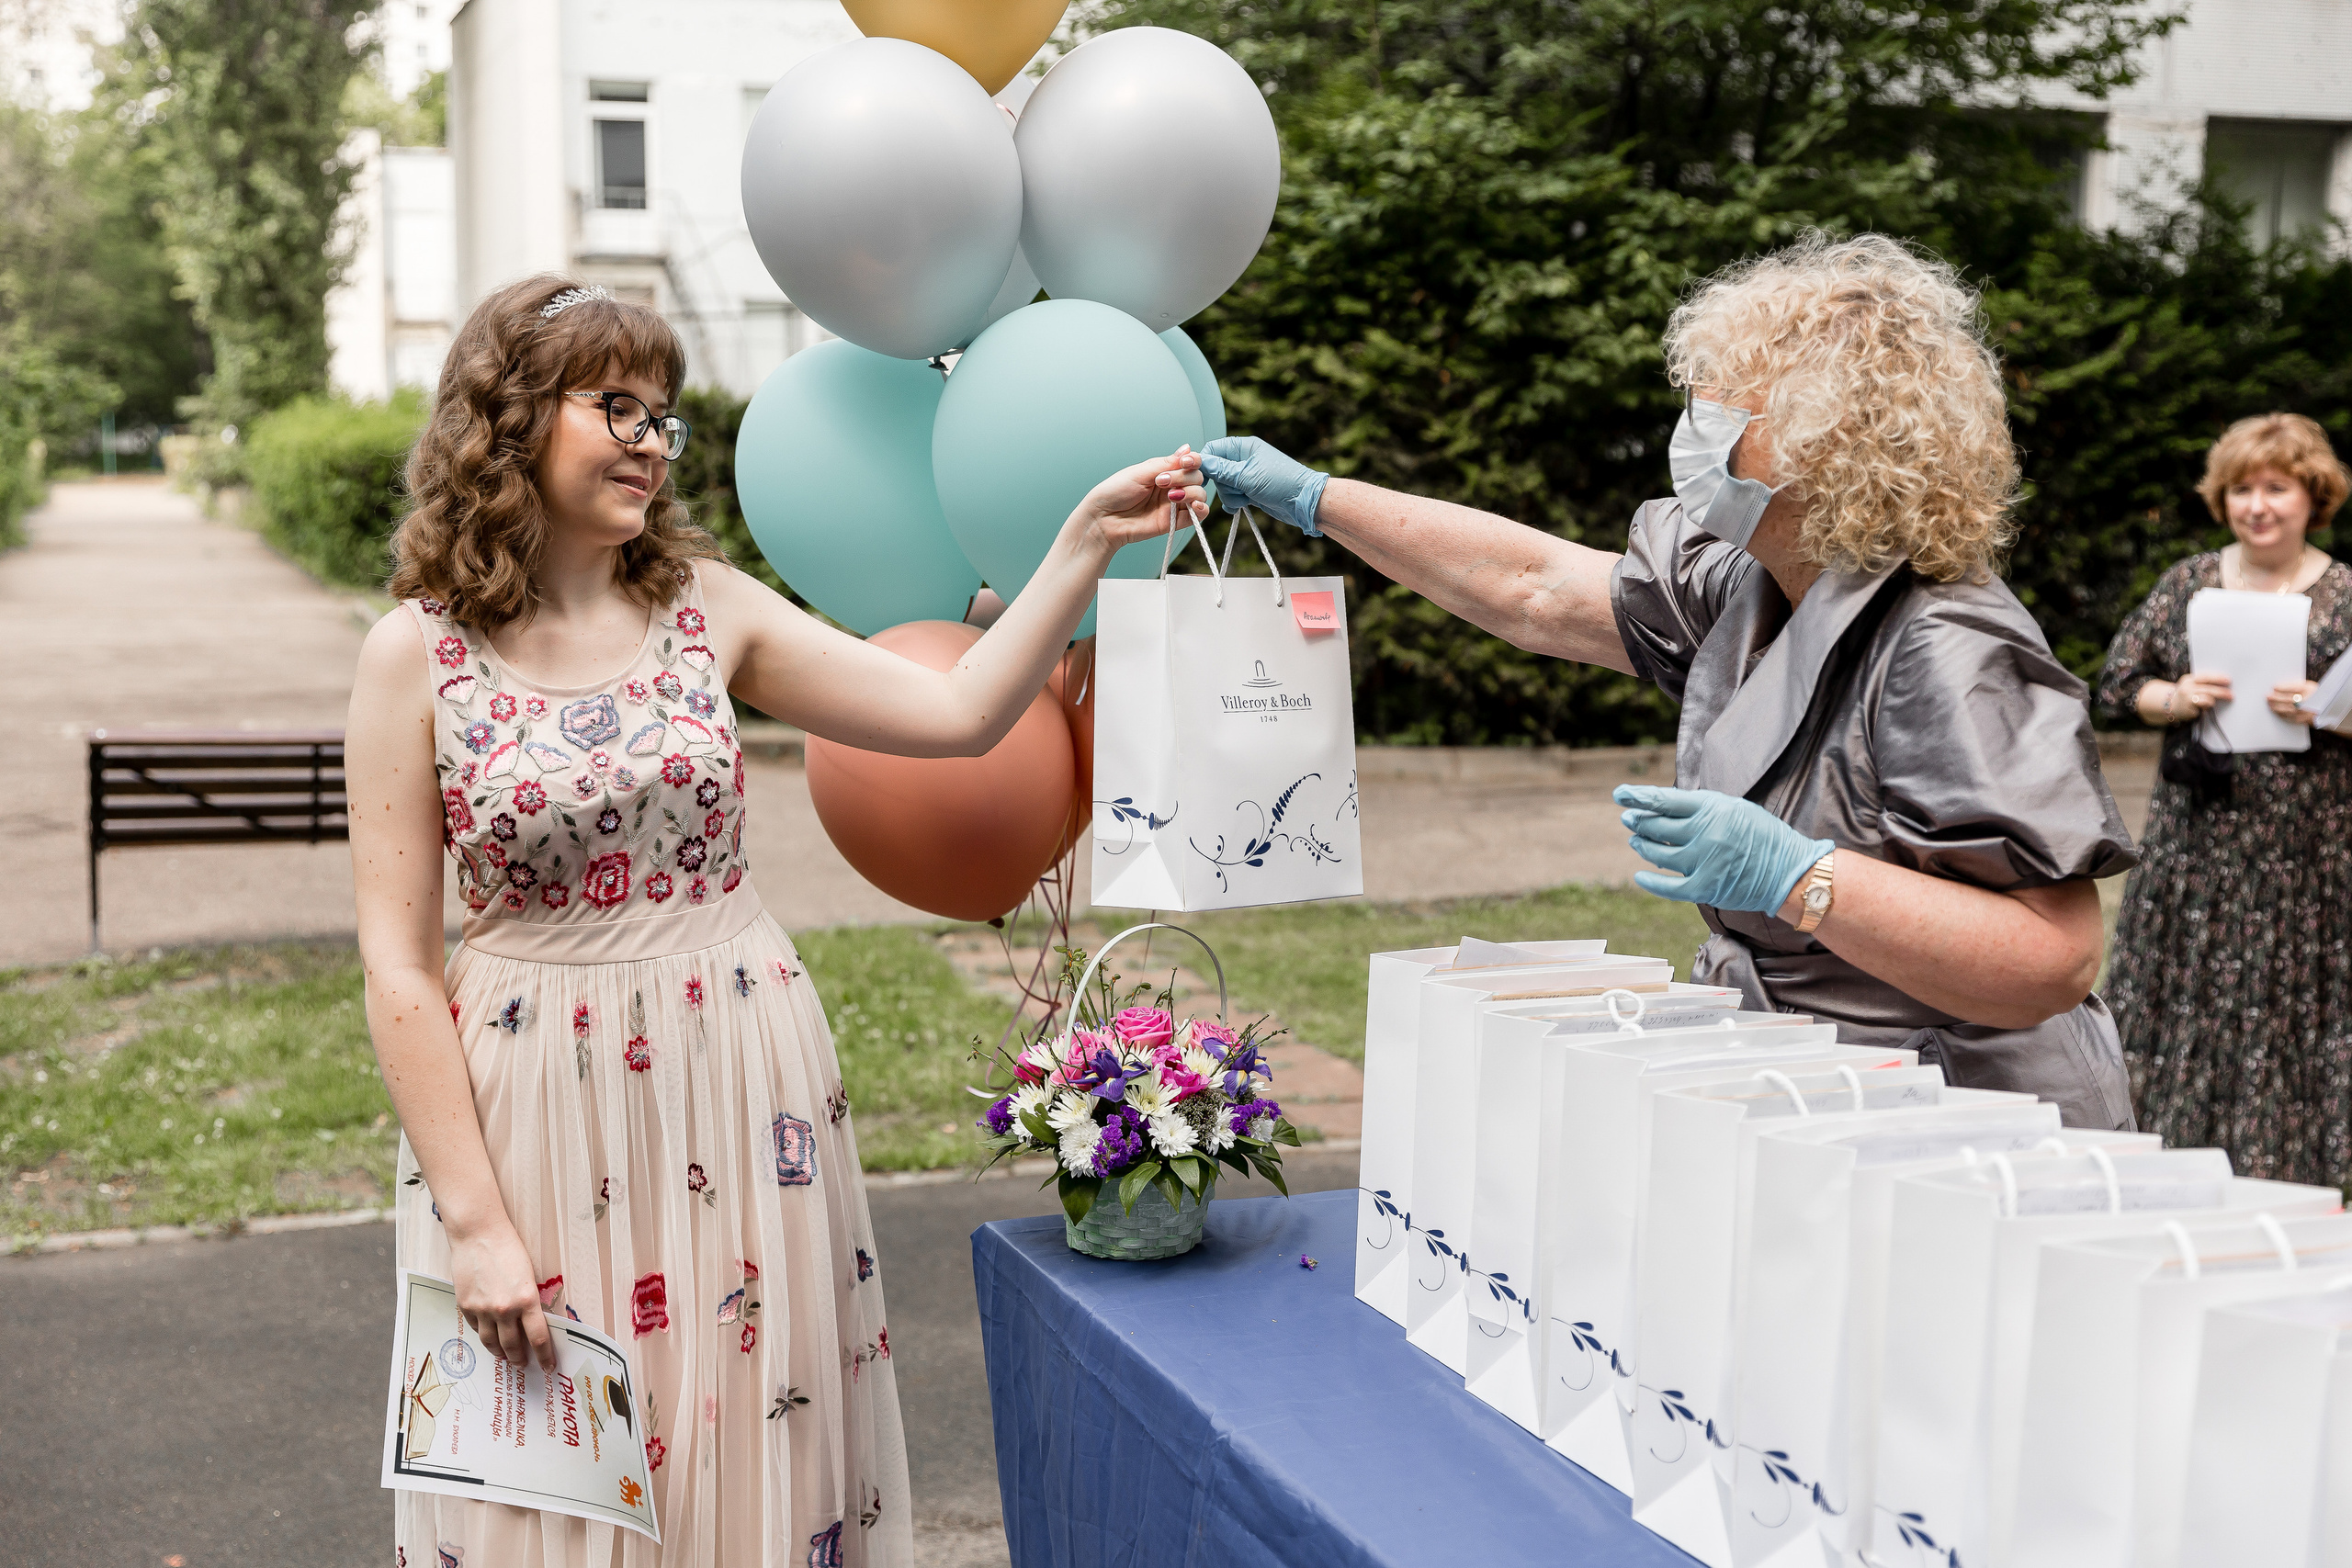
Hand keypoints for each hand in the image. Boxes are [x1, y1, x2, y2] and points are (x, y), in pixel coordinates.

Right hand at [446, 1214, 555, 1371]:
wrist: (478, 1235)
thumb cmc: (509, 1249)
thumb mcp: (529, 1276)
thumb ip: (529, 1302)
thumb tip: (532, 1323)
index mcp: (526, 1300)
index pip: (538, 1338)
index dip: (545, 1356)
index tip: (548, 1366)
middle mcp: (504, 1309)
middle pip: (513, 1346)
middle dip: (520, 1358)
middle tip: (523, 1364)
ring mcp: (482, 1310)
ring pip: (491, 1343)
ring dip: (500, 1353)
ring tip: (505, 1356)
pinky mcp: (465, 1306)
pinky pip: (476, 1329)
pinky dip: (484, 1335)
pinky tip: (489, 1336)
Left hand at [1075, 447, 1206, 553]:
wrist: (1103, 519)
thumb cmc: (1114, 493)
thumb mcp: (1139, 472)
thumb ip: (1166, 463)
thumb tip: (1187, 448)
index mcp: (1162, 471)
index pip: (1189, 463)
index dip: (1193, 461)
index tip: (1184, 463)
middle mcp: (1171, 486)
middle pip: (1197, 477)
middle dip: (1184, 477)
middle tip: (1161, 482)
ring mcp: (1174, 504)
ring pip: (1200, 494)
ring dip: (1191, 492)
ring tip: (1170, 496)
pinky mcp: (1174, 522)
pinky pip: (1198, 516)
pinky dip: (1201, 509)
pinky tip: (1194, 506)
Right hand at [1197, 436, 1329, 535]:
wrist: (1304, 502)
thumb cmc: (1280, 483)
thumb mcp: (1246, 475)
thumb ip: (1220, 469)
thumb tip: (1197, 461)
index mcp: (1244, 447)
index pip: (1213, 449)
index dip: (1204, 463)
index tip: (1201, 477)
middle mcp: (1244, 458)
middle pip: (1216, 469)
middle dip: (1222, 483)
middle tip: (1237, 488)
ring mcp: (1247, 475)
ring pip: (1223, 485)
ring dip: (1230, 495)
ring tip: (1246, 498)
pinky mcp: (1250, 490)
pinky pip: (1232, 495)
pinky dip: (1234, 502)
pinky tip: (1242, 506)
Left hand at [1614, 784, 1832, 916]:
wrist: (1790, 872)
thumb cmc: (1763, 836)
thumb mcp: (1735, 808)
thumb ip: (1702, 807)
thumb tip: (1666, 806)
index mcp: (1713, 808)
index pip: (1664, 800)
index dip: (1638, 797)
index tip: (1619, 794)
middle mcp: (1705, 833)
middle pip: (1657, 826)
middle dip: (1638, 821)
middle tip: (1628, 819)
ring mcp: (1703, 862)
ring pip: (1658, 853)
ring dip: (1642, 846)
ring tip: (1635, 840)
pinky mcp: (1705, 888)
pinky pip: (1668, 886)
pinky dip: (1651, 882)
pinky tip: (1639, 876)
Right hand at [2172, 671, 2231, 712]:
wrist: (2169, 706)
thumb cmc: (2186, 695)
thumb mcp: (2191, 685)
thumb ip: (2203, 683)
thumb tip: (2224, 683)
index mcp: (2188, 679)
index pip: (2205, 677)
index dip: (2217, 678)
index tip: (2228, 680)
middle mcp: (2187, 687)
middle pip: (2208, 689)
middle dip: (2222, 692)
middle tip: (2231, 695)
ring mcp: (2187, 698)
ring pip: (2208, 699)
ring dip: (2212, 702)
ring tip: (2209, 703)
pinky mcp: (2189, 708)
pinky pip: (2204, 707)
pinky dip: (2206, 708)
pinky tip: (2201, 708)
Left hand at [2271, 678, 2319, 724]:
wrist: (2329, 710)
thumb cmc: (2316, 696)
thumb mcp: (2310, 687)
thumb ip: (2297, 686)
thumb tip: (2279, 687)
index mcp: (2311, 691)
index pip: (2295, 688)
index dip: (2283, 687)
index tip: (2274, 687)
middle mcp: (2309, 701)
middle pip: (2289, 699)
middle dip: (2277, 698)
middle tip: (2267, 696)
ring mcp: (2307, 712)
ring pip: (2288, 709)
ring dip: (2277, 706)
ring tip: (2269, 704)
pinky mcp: (2304, 720)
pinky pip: (2290, 717)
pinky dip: (2282, 714)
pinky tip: (2276, 712)